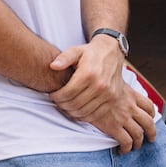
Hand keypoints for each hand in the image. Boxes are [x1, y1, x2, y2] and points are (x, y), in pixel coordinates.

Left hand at [48, 36, 156, 151]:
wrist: (112, 53)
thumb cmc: (90, 53)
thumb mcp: (75, 50)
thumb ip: (64, 58)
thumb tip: (53, 66)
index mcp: (88, 73)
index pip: (67, 93)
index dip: (56, 97)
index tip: (52, 95)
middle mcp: (100, 85)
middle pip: (74, 104)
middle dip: (62, 105)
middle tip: (57, 101)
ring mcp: (108, 94)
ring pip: (84, 112)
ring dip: (71, 112)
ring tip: (65, 106)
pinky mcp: (113, 100)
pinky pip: (96, 115)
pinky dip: (84, 116)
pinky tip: (77, 111)